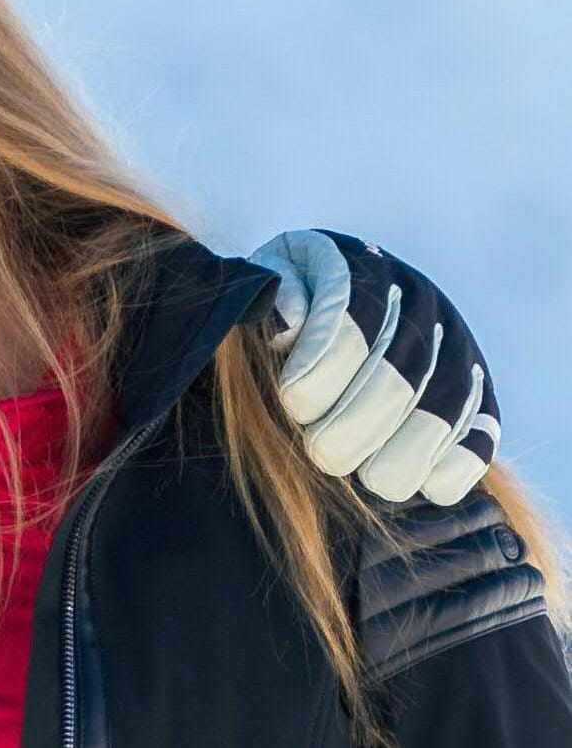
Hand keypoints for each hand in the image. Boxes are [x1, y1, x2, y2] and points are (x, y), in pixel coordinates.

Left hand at [248, 229, 497, 505]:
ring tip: (363, 473)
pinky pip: (479, 433)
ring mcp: (454, 344)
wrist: (337, 304)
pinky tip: (421, 484)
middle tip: (322, 451)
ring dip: (400, 454)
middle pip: (397, 375)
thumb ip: (273, 297)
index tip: (293, 402)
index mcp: (358, 266)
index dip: (320, 372)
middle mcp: (416, 300)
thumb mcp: (269, 284)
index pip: (349, 324)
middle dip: (353, 426)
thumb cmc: (286, 304)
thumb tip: (287, 324)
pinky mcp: (478, 391)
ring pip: (441, 408)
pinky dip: (452, 465)